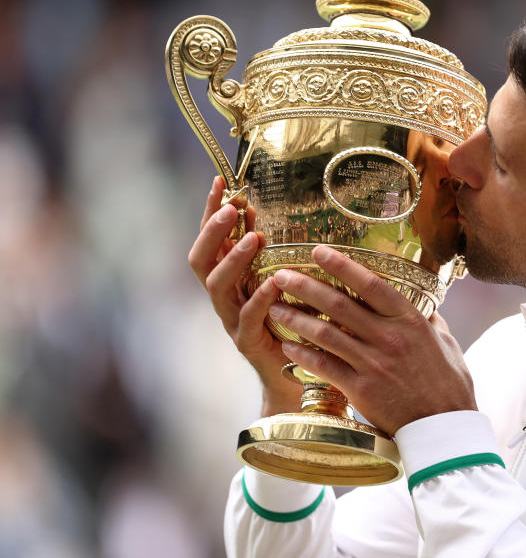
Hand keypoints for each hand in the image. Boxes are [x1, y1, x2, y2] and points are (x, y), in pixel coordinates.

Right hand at [188, 176, 300, 415]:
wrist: (293, 377)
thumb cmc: (288, 322)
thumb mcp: (276, 280)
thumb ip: (265, 251)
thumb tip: (259, 210)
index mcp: (228, 279)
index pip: (209, 239)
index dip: (209, 210)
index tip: (219, 181)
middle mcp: (223, 298)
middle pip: (201, 260)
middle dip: (212, 231)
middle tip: (229, 208)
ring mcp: (231, 320)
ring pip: (217, 287)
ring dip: (233, 259)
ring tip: (252, 238)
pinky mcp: (248, 342)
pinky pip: (248, 318)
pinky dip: (260, 297)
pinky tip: (274, 281)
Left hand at [267, 245, 476, 435]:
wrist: (444, 427)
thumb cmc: (449, 384)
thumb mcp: (445, 342)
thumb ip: (428, 320)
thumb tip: (423, 304)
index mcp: (410, 320)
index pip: (370, 284)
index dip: (342, 265)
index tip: (318, 251)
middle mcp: (389, 337)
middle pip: (339, 304)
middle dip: (305, 286)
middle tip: (281, 275)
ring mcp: (373, 364)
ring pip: (325, 333)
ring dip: (296, 318)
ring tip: (275, 307)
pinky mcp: (361, 390)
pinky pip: (324, 366)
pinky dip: (303, 354)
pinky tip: (287, 344)